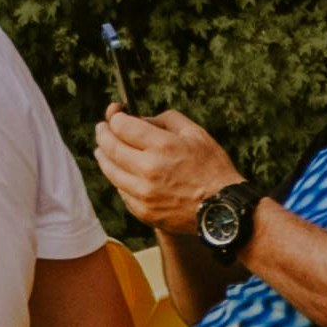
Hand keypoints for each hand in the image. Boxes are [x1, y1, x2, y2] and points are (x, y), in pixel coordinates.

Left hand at [93, 105, 242, 232]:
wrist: (224, 210)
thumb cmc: (213, 169)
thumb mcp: (196, 134)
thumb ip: (165, 119)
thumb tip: (138, 117)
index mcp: (163, 146)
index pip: (121, 126)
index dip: (115, 117)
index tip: (115, 114)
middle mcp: (149, 169)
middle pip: (108, 146)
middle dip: (102, 133)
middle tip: (102, 128)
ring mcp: (143, 193)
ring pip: (109, 170)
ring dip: (104, 156)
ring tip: (103, 149)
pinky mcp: (143, 211)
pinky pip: (121, 190)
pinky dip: (120, 179)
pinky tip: (125, 173)